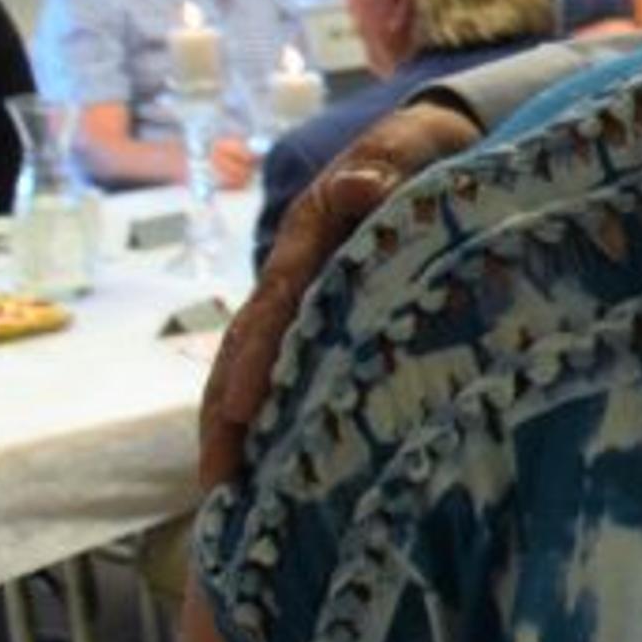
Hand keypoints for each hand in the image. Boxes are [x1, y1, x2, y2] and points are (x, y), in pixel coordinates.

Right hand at [194, 102, 478, 493]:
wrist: (425, 144)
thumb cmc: (418, 152)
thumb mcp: (407, 150)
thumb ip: (385, 168)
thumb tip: (364, 185)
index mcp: (309, 239)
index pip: (274, 307)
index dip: (253, 358)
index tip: (240, 406)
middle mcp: (295, 277)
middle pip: (246, 351)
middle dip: (224, 415)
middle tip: (215, 481)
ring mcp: (305, 302)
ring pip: (255, 369)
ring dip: (237, 428)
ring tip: (227, 496)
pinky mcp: (325, 322)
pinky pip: (290, 372)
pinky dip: (273, 417)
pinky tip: (272, 471)